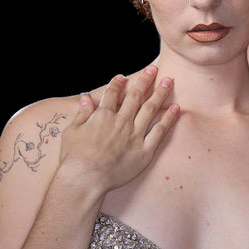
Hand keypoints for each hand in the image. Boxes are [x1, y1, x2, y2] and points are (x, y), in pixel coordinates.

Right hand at [59, 66, 178, 194]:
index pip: (112, 93)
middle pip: (135, 96)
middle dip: (145, 79)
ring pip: (150, 109)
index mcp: (103, 116)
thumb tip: (86, 98)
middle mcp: (121, 122)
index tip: (123, 77)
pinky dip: (169, 119)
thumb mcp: (72, 131)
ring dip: (160, 93)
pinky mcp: (144, 151)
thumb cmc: (74, 158)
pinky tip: (176, 108)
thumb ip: (81, 113)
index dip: (118, 83)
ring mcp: (134, 135)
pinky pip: (160, 131)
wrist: (85, 179)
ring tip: (168, 81)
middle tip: (154, 69)